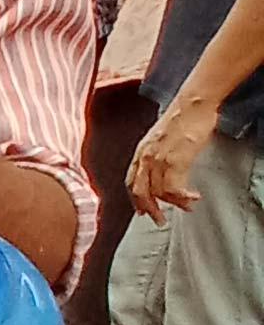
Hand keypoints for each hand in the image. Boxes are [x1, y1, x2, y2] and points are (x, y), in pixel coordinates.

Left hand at [127, 94, 216, 220]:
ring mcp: (159, 159)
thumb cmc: (183, 118)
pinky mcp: (175, 160)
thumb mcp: (162, 137)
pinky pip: (174, 188)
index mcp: (141, 151)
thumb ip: (157, 153)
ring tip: (187, 206)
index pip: (131, 181)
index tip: (141, 211)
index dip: (135, 199)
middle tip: (160, 220)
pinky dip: (183, 197)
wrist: (193, 104)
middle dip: (150, 209)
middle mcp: (145, 157)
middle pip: (140, 191)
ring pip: (159, 192)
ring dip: (174, 204)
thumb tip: (164, 169)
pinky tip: (193, 197)